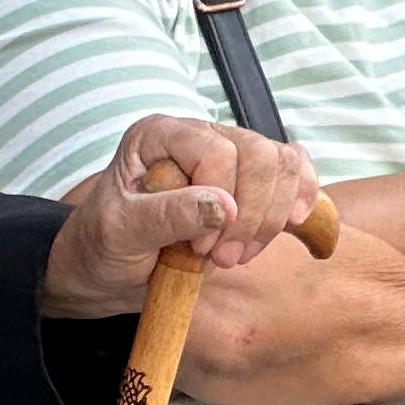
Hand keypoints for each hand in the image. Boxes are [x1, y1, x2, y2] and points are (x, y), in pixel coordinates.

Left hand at [40, 114, 320, 316]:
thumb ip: (165, 215)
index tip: (199, 247)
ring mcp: (227, 153)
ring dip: (271, 217)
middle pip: (259, 154)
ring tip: (236, 256)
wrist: (107, 268)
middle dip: (252, 213)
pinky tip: (289, 226)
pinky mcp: (249, 180)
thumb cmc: (103, 245)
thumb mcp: (119, 234)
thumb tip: (222, 206)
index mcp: (156, 135)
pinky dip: (300, 199)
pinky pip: (295, 172)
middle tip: (223, 259)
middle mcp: (195, 135)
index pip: (215, 151)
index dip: (220, 200)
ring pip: (284, 164)